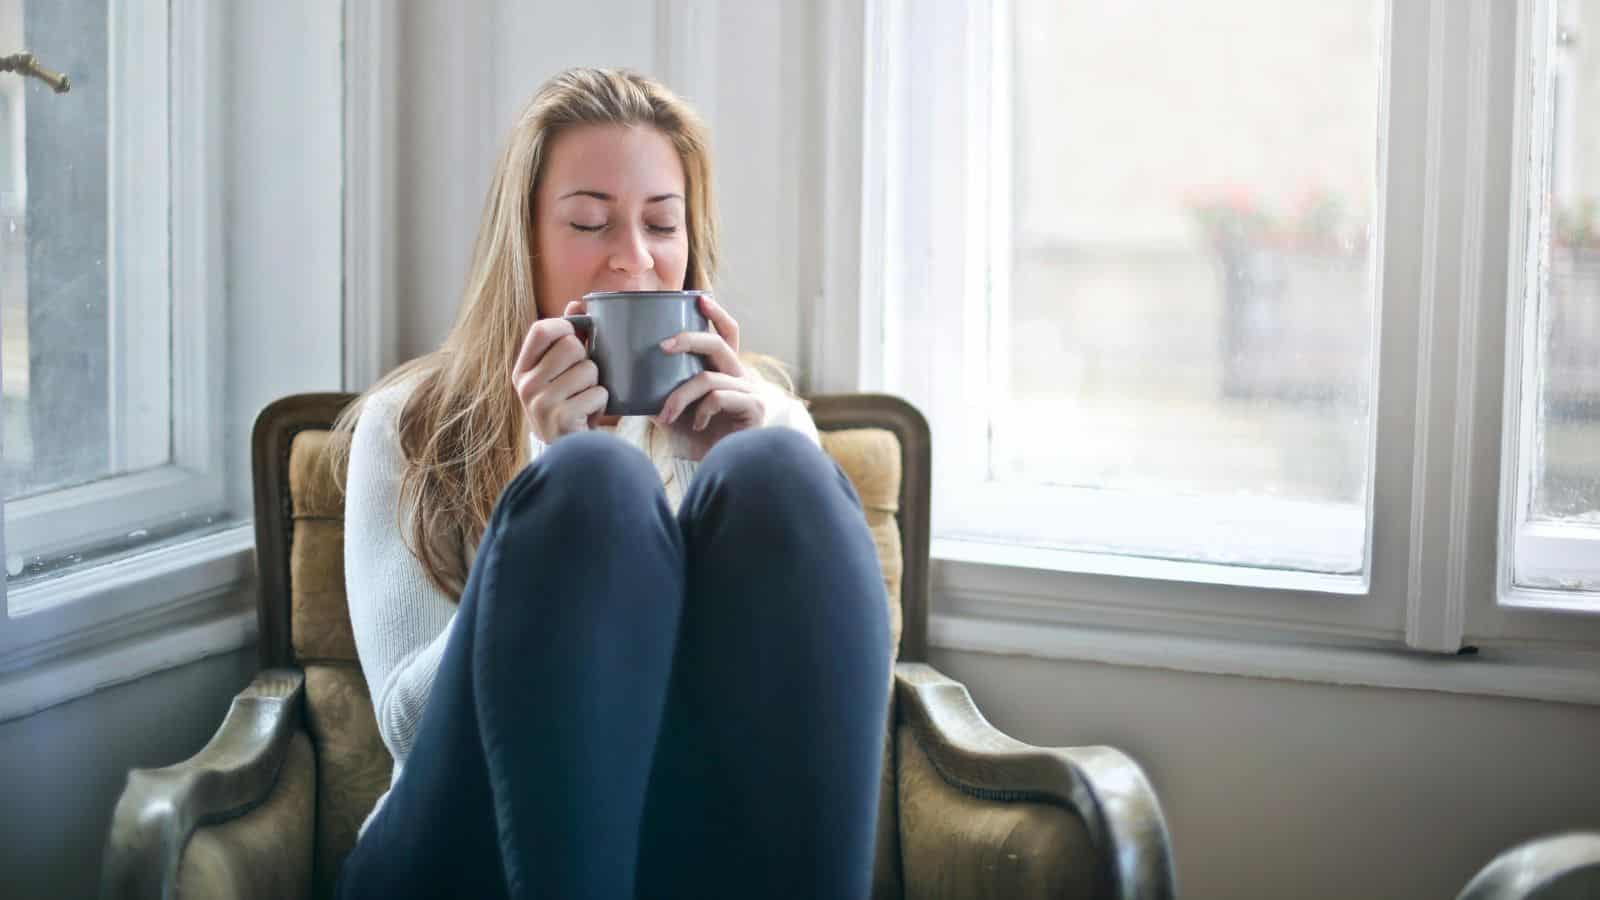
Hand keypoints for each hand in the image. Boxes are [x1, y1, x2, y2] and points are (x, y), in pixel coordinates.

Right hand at [512, 299, 606, 443]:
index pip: (541, 329)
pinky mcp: (561, 419)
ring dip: (597, 384)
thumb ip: (566, 338)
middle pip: (572, 346)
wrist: (568, 452)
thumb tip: (577, 303)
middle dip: (587, 360)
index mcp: (522, 370)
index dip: (565, 327)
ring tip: (586, 399)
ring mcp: (541, 403)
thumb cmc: (567, 405)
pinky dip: (602, 403)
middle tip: (582, 380)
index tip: (576, 337)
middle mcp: (526, 385)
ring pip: (589, 369)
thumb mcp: (559, 373)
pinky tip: (589, 414)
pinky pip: (598, 393)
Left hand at [652, 294, 764, 459]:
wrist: (713, 470)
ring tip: (665, 415)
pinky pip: (718, 397)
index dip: (717, 314)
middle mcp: (740, 376)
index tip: (700, 299)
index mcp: (724, 370)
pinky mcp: (754, 409)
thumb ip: (656, 388)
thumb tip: (622, 372)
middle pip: (718, 344)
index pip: (727, 334)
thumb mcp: (670, 408)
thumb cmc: (694, 439)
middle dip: (688, 339)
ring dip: (680, 396)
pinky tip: (696, 425)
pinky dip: (700, 410)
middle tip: (662, 347)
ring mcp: (750, 392)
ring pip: (708, 377)